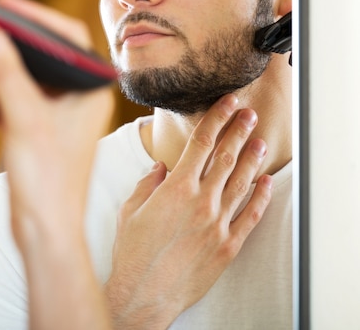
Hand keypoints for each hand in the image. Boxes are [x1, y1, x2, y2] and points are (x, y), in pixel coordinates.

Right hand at [0, 0, 113, 329]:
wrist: (43, 230)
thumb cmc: (50, 182)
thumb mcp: (24, 118)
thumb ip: (5, 72)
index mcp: (88, 88)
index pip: (63, 35)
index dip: (33, 16)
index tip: (2, 5)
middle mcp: (74, 97)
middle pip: (31, 59)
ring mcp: (53, 113)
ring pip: (13, 83)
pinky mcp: (34, 128)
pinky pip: (5, 105)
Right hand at [105, 94, 271, 329]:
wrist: (144, 292)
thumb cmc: (133, 251)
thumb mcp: (130, 210)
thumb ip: (147, 184)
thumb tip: (160, 168)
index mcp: (176, 187)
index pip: (202, 142)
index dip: (217, 118)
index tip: (228, 103)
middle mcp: (201, 201)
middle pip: (226, 157)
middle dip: (239, 131)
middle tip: (250, 114)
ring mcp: (218, 223)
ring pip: (242, 182)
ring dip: (252, 158)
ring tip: (259, 141)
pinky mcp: (228, 245)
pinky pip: (251, 216)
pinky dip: (261, 197)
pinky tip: (266, 182)